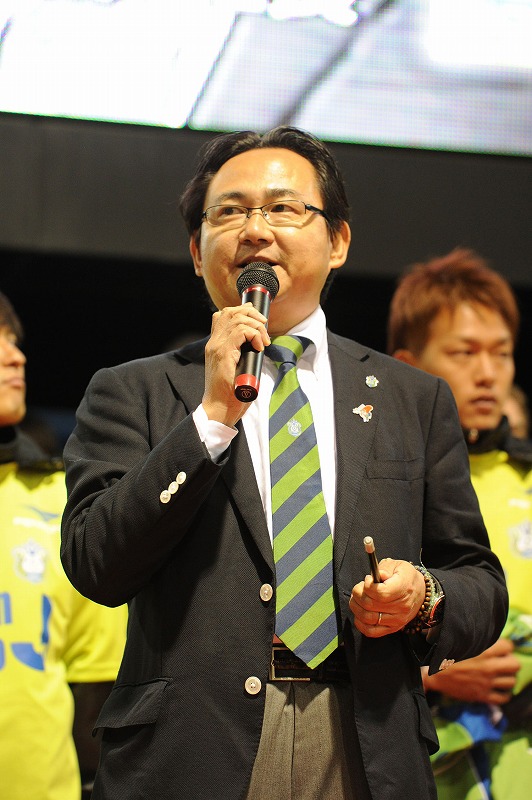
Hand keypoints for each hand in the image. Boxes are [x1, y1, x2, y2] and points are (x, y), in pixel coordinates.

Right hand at [202, 303, 270, 426]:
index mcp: (215, 345)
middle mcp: (214, 343)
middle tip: (264, 326)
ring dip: (255, 325)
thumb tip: (256, 346)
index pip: (223, 315)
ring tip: (263, 339)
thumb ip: (239, 355)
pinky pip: (240, 332)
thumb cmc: (229, 393)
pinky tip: (259, 346)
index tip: (258, 321)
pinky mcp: (223, 354)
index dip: (243, 311)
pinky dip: (253, 335)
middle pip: (230, 312)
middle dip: (252, 313)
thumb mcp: (235, 368)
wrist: (218, 409)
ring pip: (236, 319)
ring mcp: (217, 347)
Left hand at [349, 559, 425, 637]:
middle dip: (358, 594)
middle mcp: (402, 607)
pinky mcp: (392, 628)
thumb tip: (375, 577)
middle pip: (370, 605)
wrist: (420, 591)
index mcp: (404, 588)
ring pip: (368, 618)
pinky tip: (360, 612)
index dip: (368, 586)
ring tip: (358, 598)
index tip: (367, 580)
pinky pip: (371, 631)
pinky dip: (360, 622)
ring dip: (356, 607)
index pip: (380, 593)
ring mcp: (397, 620)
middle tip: (359, 588)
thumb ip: (385, 569)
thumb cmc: (406, 577)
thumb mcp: (397, 565)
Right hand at [423, 638, 519, 703]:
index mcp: (483, 650)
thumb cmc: (447, 655)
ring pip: (511, 682)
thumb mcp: (464, 643)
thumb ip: (479, 641)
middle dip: (510, 663)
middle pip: (515, 665)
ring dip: (507, 678)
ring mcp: (486, 682)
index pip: (509, 646)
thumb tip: (492, 638)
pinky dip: (503, 694)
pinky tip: (498, 689)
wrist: (433, 674)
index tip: (499, 650)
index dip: (505, 648)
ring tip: (500, 676)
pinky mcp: (483, 696)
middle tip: (502, 663)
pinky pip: (504, 698)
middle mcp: (488, 667)